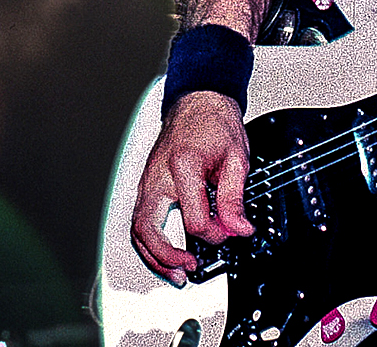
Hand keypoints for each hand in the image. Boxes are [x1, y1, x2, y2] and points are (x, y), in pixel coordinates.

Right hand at [129, 90, 254, 284]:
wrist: (198, 104)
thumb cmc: (214, 125)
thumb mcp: (236, 158)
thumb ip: (235, 197)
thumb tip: (238, 228)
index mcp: (182, 167)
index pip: (195, 219)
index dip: (217, 233)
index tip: (231, 231)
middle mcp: (157, 177)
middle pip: (148, 228)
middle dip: (167, 257)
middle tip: (189, 270)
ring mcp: (147, 183)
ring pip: (137, 229)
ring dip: (154, 257)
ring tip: (176, 273)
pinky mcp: (146, 187)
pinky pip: (140, 221)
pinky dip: (150, 243)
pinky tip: (166, 255)